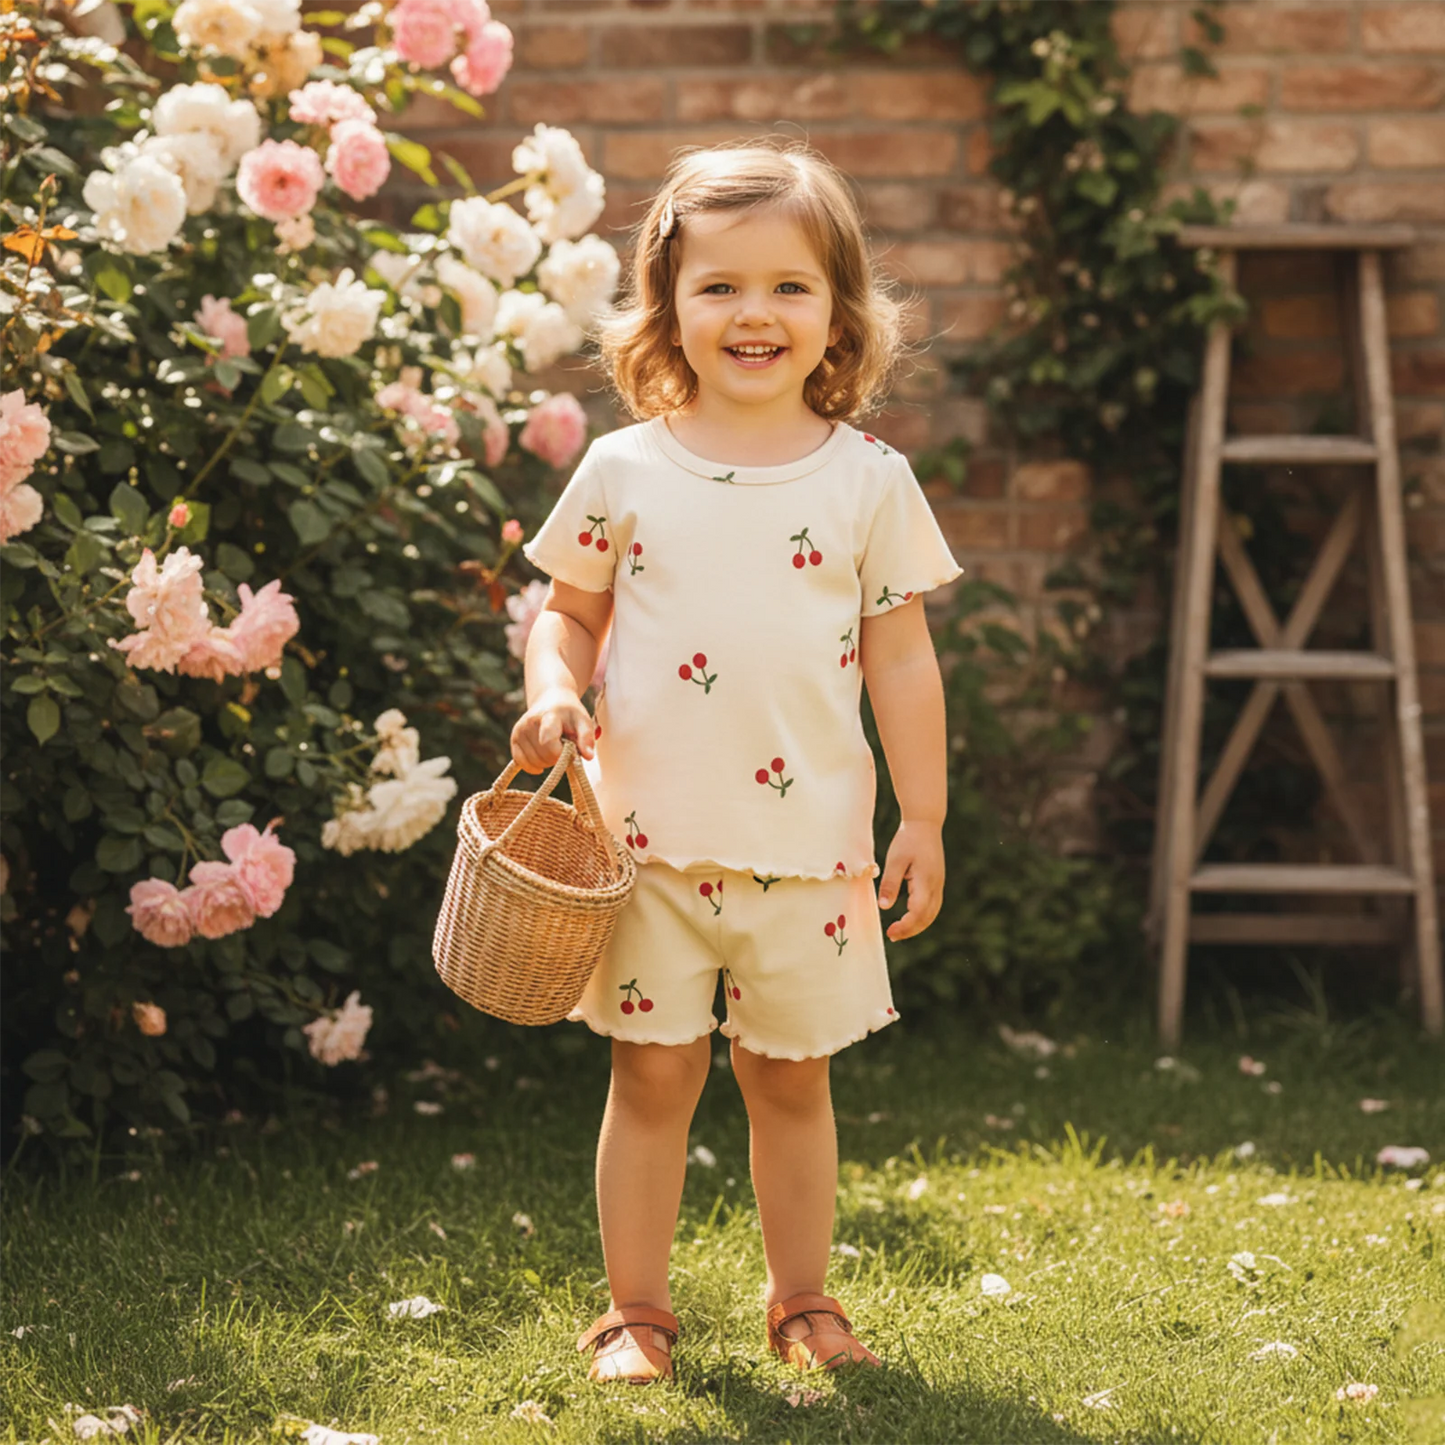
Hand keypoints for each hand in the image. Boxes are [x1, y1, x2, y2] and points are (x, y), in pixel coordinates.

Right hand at [510, 686, 595, 773]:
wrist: (550, 698)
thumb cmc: (569, 713)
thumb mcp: (583, 721)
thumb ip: (586, 738)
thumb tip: (589, 756)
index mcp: (548, 716)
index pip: (548, 742)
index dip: (560, 753)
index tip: (569, 749)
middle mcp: (529, 722)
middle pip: (543, 756)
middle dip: (557, 758)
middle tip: (563, 745)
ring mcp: (519, 730)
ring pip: (533, 762)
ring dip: (547, 762)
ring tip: (553, 747)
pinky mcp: (514, 738)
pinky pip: (521, 762)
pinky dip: (533, 766)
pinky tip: (542, 760)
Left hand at [876, 821, 943, 941]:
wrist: (925, 823)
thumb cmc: (907, 839)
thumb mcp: (895, 860)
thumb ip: (890, 884)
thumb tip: (884, 906)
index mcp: (926, 881)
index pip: (917, 913)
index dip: (905, 926)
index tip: (890, 932)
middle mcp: (936, 886)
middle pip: (927, 917)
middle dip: (911, 930)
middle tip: (892, 935)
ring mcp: (939, 884)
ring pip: (932, 913)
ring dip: (917, 925)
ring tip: (899, 930)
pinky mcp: (937, 881)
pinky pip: (932, 905)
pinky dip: (922, 916)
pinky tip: (909, 916)